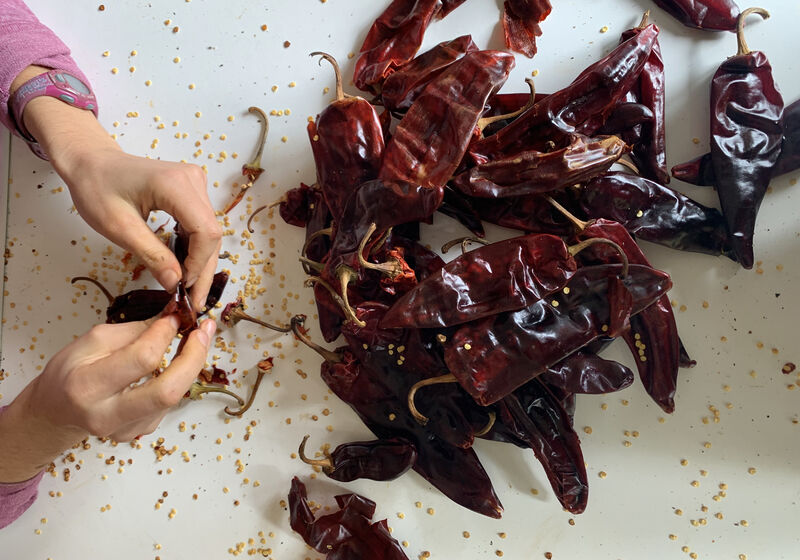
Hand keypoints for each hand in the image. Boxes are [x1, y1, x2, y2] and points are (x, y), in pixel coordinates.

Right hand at [0, 316, 215, 482]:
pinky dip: (179, 378)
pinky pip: (170, 403)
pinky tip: (178, 362)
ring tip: (197, 339)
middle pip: (168, 391)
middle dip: (194, 356)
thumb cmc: (69, 373)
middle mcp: (108, 414)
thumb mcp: (91, 342)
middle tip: (204, 330)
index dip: (165, 334)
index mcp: (88, 386)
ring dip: (192, 365)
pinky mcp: (141, 431)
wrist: (56, 412)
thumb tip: (171, 318)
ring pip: (174, 398)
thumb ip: (133, 331)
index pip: (142, 359)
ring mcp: (127, 429)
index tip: (176, 314)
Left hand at [12, 66, 221, 307]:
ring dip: (201, 261)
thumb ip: (151, 255)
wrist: (91, 162)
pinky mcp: (192, 190)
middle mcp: (193, 180)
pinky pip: (200, 224)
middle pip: (211, 233)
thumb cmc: (97, 189)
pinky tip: (185, 268)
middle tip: (194, 302)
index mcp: (176, 185)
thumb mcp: (119, 227)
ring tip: (190, 290)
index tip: (184, 289)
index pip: (205, 231)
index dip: (199, 264)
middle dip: (203, 269)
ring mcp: (195, 183)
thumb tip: (176, 284)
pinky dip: (194, 248)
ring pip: (209, 231)